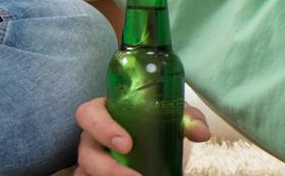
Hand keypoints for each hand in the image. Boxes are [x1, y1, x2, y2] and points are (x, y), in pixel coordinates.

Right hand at [74, 97, 209, 174]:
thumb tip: (200, 133)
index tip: (126, 144)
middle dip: (107, 169)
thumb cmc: (156, 124)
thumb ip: (186, 118)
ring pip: (85, 173)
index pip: (89, 115)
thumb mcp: (172, 117)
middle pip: (85, 153)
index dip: (102, 129)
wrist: (158, 146)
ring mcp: (92, 162)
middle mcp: (92, 139)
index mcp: (104, 114)